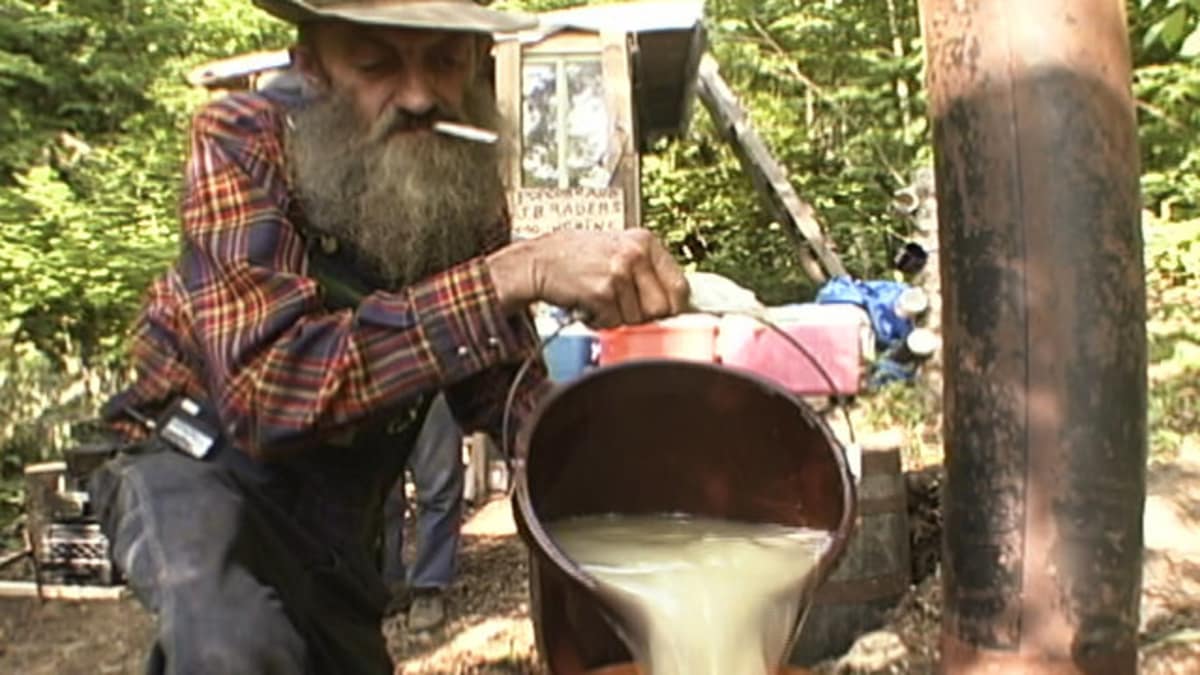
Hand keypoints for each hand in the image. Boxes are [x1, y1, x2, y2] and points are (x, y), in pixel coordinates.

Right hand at [486, 229, 689, 327]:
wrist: (538, 261)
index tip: (666, 317)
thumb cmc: (577, 259)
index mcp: (646, 242)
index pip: (680, 287)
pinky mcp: (602, 291)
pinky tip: (588, 303)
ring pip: (637, 319)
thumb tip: (676, 307)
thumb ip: (647, 273)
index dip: (674, 309)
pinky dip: (600, 320)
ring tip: (601, 300)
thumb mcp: (619, 252)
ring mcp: (619, 271)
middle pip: (662, 308)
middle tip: (622, 307)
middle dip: (643, 317)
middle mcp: (636, 253)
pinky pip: (614, 322)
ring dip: (617, 318)